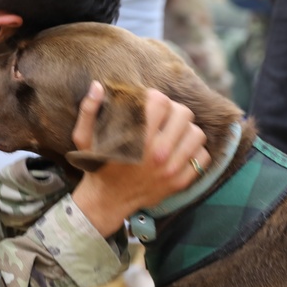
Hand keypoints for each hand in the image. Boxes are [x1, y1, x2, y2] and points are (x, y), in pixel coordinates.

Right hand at [70, 82, 209, 236]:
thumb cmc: (97, 165)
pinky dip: (194, 151)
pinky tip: (179, 150)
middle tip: (162, 117)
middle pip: (184, 113)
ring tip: (172, 133)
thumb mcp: (84, 137)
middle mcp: (157, 153)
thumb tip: (97, 86)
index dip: (154, 98)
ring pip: (197, 134)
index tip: (148, 103)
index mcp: (136, 139)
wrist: (108, 200)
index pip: (161, 101)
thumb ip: (89, 110)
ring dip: (185, 130)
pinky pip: (202, 156)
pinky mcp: (180, 181)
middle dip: (172, 111)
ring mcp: (171, 169)